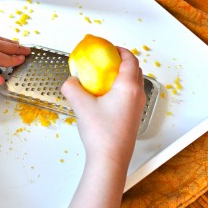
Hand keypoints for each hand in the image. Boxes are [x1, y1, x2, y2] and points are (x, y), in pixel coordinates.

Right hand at [61, 47, 145, 168]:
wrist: (110, 160)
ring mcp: (137, 108)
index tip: (110, 48)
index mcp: (128, 87)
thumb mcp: (81, 105)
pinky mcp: (134, 118)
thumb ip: (72, 88)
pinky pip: (131, 95)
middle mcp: (137, 95)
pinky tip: (106, 96)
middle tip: (107, 59)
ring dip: (123, 75)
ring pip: (134, 83)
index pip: (130, 60)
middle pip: (135, 69)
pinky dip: (122, 88)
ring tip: (105, 77)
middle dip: (123, 61)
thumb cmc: (101, 133)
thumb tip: (70, 80)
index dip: (121, 50)